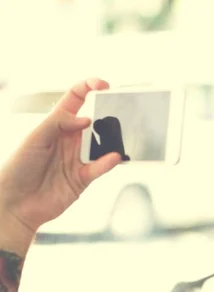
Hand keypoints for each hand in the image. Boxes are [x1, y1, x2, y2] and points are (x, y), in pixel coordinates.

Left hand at [0, 78, 121, 235]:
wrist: (14, 204)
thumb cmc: (18, 168)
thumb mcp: (35, 138)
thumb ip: (59, 123)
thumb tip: (87, 119)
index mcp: (55, 125)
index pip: (75, 100)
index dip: (89, 88)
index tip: (103, 86)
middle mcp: (69, 139)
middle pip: (94, 121)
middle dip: (108, 113)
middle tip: (118, 111)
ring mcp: (77, 158)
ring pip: (101, 144)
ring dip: (111, 139)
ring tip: (120, 134)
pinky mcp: (83, 178)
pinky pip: (100, 167)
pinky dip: (108, 162)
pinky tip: (114, 156)